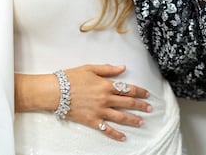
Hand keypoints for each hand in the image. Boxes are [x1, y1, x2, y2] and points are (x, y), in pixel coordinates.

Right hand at [15, 64, 151, 141]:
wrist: (55, 92)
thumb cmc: (71, 78)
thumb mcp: (91, 68)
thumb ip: (108, 69)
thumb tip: (123, 68)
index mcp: (106, 85)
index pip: (128, 89)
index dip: (139, 91)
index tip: (147, 94)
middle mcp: (106, 99)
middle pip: (128, 103)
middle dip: (141, 105)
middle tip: (150, 108)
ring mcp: (99, 111)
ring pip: (121, 117)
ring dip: (133, 120)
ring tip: (142, 122)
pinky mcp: (92, 121)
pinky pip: (106, 129)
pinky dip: (116, 134)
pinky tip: (123, 137)